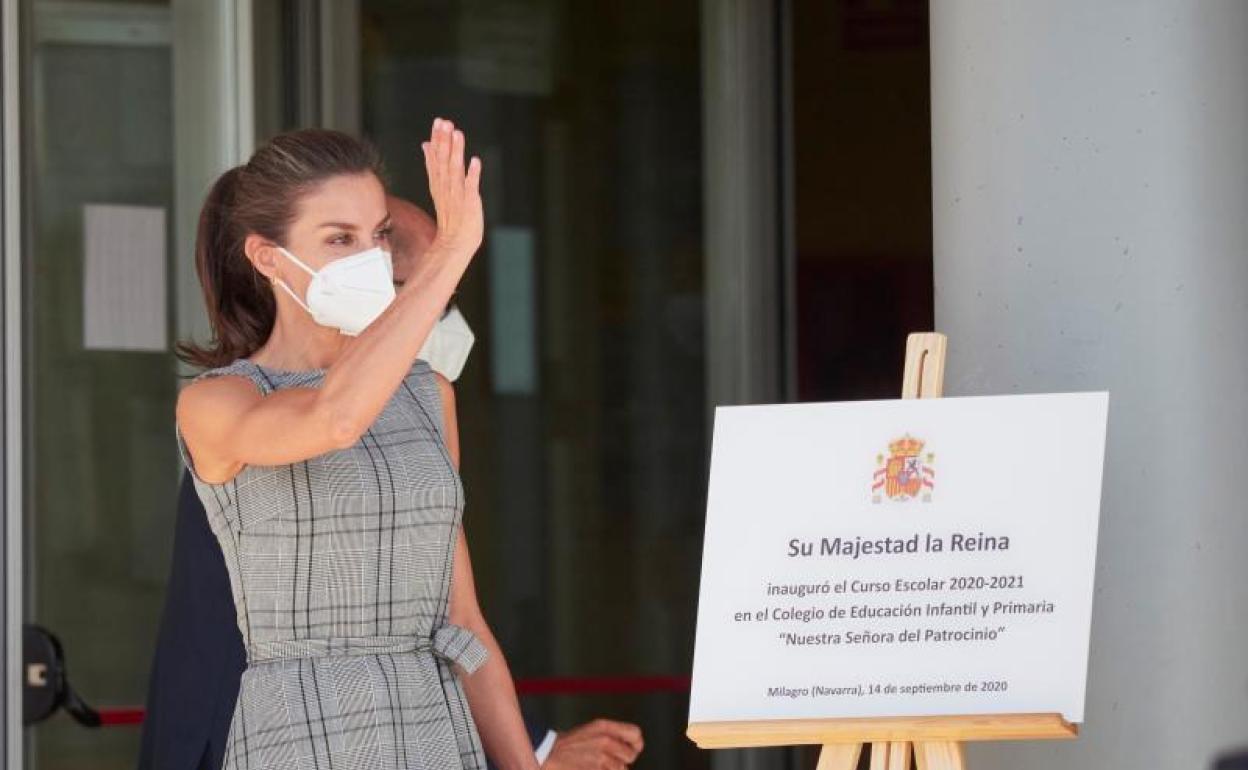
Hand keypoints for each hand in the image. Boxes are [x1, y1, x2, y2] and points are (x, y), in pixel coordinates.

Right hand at [422, 117, 482, 258]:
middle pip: (443, 161)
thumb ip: (433, 165)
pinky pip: (471, 188)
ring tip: (458, 134)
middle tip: (445, 122)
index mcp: (438, 183)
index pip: (436, 158)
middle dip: (444, 141)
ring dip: (456, 152)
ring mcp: (457, 195)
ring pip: (455, 170)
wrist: (454, 243)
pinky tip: (476, 161)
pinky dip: (473, 175)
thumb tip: (426, 144)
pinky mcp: (469, 204)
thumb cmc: (451, 216)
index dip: (437, 140)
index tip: (438, 122)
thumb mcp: (438, 188)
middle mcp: (446, 187)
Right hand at [543, 719, 643, 769]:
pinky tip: (592, 768)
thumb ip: (613, 734)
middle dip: (622, 760)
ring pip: (621, 769)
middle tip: (609, 760)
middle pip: (631, 755)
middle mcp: (604, 740)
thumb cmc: (570, 745)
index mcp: (604, 726)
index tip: (631, 749)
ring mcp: (600, 757)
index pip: (636, 733)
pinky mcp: (596, 769)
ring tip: (597, 765)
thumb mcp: (592, 731)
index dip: (636, 744)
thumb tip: (634, 744)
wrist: (548, 755)